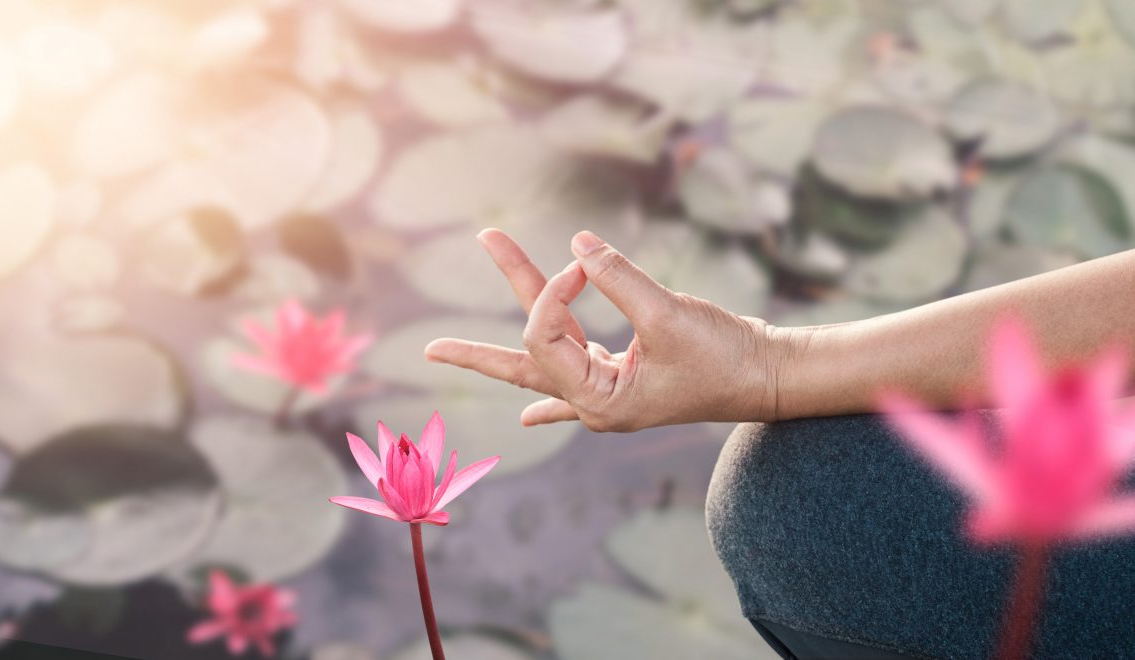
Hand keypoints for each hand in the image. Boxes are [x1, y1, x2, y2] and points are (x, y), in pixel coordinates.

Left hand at [424, 229, 788, 430]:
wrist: (768, 376)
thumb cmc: (724, 353)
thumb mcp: (668, 313)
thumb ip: (618, 278)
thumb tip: (577, 245)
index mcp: (600, 400)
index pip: (546, 337)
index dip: (554, 291)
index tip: (584, 263)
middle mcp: (594, 403)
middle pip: (525, 362)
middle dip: (477, 351)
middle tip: (427, 349)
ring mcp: (606, 394)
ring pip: (547, 359)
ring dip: (512, 337)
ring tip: (449, 350)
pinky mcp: (622, 379)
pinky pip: (573, 382)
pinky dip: (547, 393)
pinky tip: (525, 416)